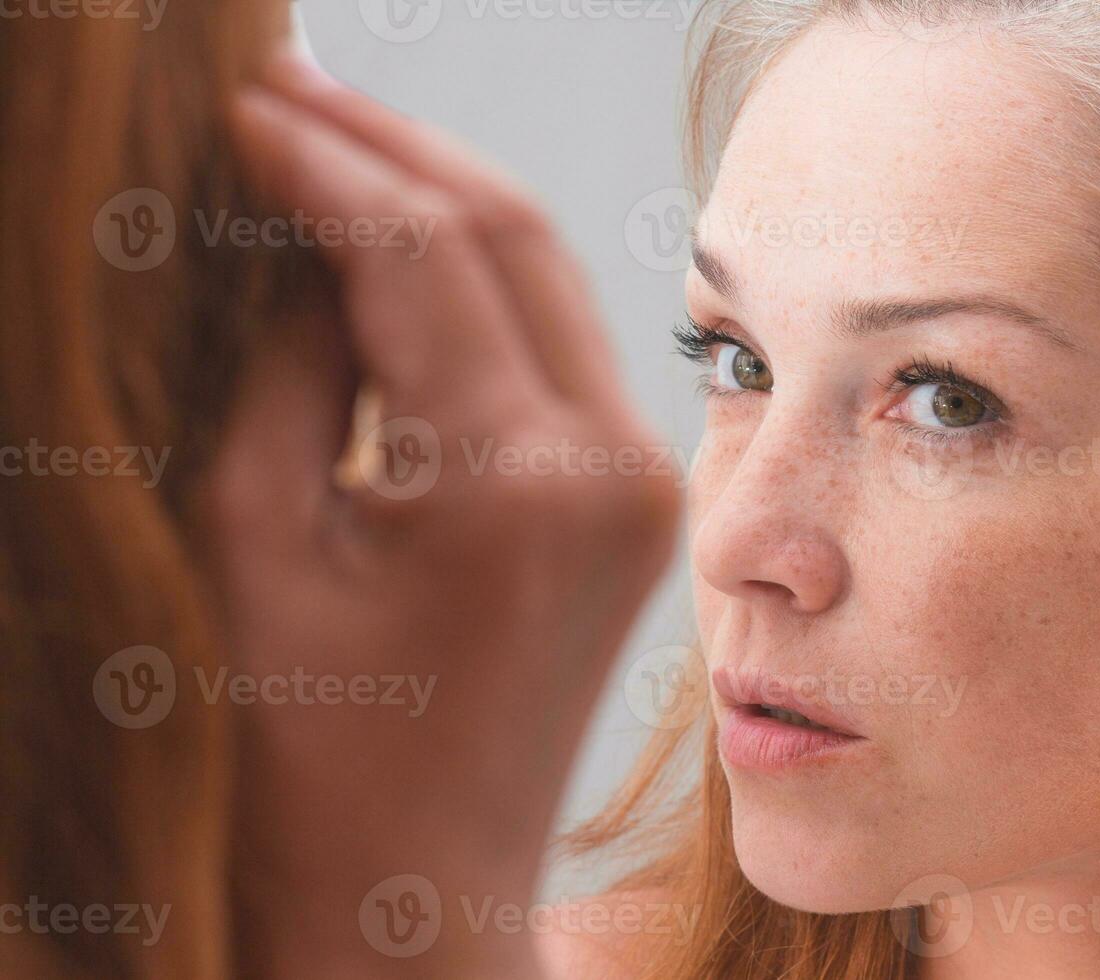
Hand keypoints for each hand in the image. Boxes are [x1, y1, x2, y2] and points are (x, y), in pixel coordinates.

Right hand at [203, 56, 679, 977]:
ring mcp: (636, 483)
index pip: (421, 248)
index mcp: (519, 481)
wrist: (414, 892)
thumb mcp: (255, 541)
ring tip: (327, 144)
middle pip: (508, 234)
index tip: (240, 100)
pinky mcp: (629, 501)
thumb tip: (303, 236)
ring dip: (438, 204)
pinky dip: (474, 285)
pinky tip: (395, 250)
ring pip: (542, 277)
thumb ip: (289, 364)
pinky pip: (552, 348)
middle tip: (284, 88)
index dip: (323, 159)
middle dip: (393, 151)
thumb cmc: (304, 755)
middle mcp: (610, 465)